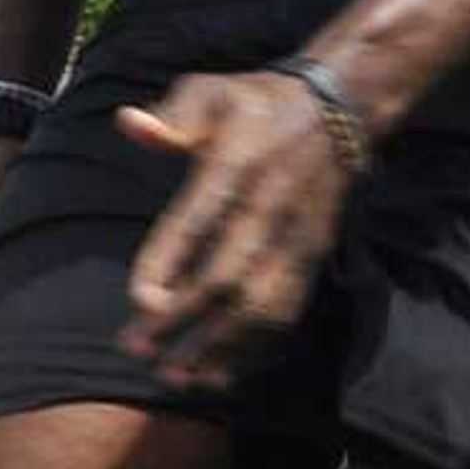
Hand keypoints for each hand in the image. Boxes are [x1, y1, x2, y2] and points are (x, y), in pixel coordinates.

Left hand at [118, 69, 357, 386]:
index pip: (198, 221)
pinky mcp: (312, 255)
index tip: (140, 300)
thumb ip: (172, 114)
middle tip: (137, 351)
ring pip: (259, 305)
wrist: (340, 109)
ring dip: (218, 348)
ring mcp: (295, 236)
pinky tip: (222, 373)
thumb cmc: (259, 102)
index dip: (168, 263)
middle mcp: (268, 206)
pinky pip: (285, 310)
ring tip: (177, 378)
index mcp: (238, 165)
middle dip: (182, 322)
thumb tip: (129, 125)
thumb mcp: (212, 90)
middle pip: (226, 277)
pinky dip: (255, 347)